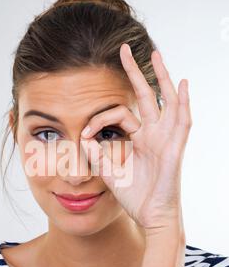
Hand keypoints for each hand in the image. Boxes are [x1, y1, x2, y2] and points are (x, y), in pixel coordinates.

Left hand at [80, 43, 191, 231]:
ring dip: (162, 78)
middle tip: (124, 49)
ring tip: (155, 54)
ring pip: (166, 101)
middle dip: (135, 72)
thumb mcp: (109, 172)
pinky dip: (183, 103)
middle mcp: (153, 135)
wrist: (150, 217)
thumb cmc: (134, 197)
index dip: (99, 119)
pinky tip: (182, 83)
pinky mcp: (174, 149)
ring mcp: (166, 139)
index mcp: (138, 139)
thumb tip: (83, 137)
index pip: (119, 115)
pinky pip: (182, 122)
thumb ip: (97, 155)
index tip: (84, 134)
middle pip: (145, 96)